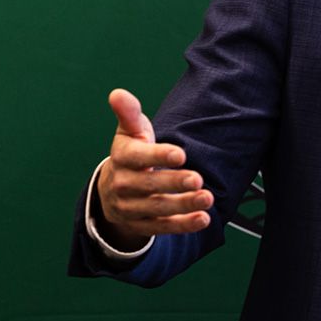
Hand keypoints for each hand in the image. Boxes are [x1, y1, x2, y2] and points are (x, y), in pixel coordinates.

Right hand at [95, 88, 212, 249]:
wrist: (112, 189)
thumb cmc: (131, 152)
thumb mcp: (129, 132)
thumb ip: (128, 113)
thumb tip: (117, 93)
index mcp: (121, 158)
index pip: (138, 157)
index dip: (158, 156)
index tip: (181, 154)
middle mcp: (123, 185)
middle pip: (149, 185)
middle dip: (174, 183)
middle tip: (199, 179)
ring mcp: (131, 207)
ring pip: (157, 208)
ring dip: (183, 205)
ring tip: (207, 197)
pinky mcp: (142, 225)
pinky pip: (162, 227)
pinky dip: (183, 225)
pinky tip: (203, 219)